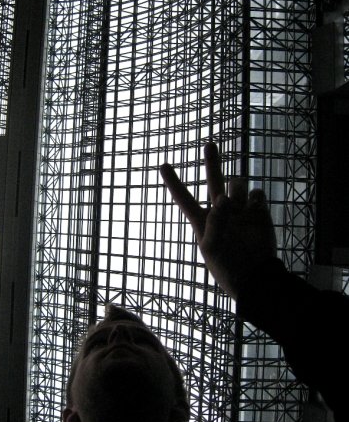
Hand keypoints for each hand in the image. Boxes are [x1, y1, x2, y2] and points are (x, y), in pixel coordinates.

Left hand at [160, 143, 276, 299]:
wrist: (257, 277)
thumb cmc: (228, 267)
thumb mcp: (213, 248)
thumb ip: (216, 221)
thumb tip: (224, 198)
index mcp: (203, 220)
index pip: (184, 198)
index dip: (174, 183)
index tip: (163, 165)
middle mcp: (221, 211)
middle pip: (214, 180)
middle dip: (212, 162)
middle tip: (209, 144)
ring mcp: (240, 209)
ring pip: (237, 184)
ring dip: (236, 191)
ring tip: (238, 208)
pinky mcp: (259, 211)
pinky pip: (256, 194)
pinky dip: (255, 201)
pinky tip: (254, 213)